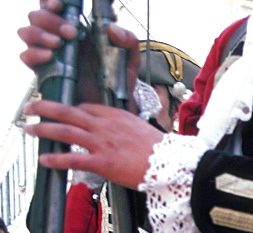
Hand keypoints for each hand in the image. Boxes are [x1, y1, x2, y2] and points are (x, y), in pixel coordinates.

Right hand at [19, 0, 140, 106]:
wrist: (111, 105)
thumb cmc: (117, 78)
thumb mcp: (129, 58)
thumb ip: (128, 40)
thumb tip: (112, 29)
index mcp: (76, 28)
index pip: (53, 6)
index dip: (50, 1)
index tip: (60, 5)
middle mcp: (58, 37)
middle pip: (37, 16)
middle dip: (51, 20)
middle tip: (71, 33)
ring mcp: (49, 53)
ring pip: (27, 32)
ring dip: (39, 33)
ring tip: (59, 44)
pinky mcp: (43, 70)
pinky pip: (26, 56)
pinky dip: (33, 53)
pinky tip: (49, 56)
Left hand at [23, 100, 163, 188]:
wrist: (173, 166)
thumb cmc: (163, 152)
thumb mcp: (143, 130)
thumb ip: (126, 128)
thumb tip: (119, 134)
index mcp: (118, 115)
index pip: (87, 107)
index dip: (71, 108)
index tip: (62, 110)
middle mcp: (106, 125)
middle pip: (69, 111)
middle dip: (46, 107)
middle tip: (31, 107)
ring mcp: (103, 143)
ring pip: (65, 130)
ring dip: (44, 129)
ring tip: (29, 129)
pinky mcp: (103, 162)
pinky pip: (73, 158)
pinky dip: (56, 158)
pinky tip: (44, 159)